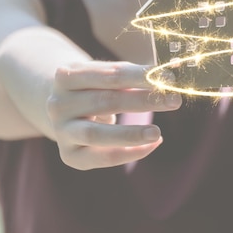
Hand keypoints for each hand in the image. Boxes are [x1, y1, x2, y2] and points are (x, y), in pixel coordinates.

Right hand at [46, 61, 180, 169]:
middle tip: (174, 101)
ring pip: (96, 135)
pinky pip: (101, 157)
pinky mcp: (69, 155)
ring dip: (130, 134)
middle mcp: (58, 104)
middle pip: (105, 102)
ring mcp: (61, 131)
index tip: (169, 79)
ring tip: (157, 133)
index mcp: (66, 75)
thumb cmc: (96, 87)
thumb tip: (170, 76)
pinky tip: (152, 145)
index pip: (110, 75)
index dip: (141, 77)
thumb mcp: (108, 75)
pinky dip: (128, 153)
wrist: (65, 110)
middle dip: (143, 101)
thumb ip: (136, 75)